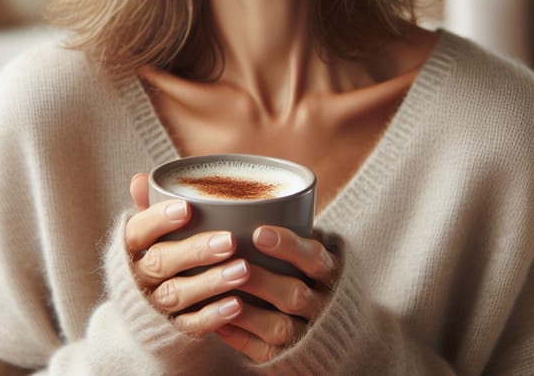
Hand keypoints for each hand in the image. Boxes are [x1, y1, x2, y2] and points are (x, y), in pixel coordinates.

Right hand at [125, 173, 250, 335]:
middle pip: (160, 263)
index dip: (158, 220)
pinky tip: (237, 304)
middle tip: (230, 240)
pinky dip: (213, 316)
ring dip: (210, 282)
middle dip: (195, 251)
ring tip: (243, 270)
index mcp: (130, 248)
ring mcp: (154, 306)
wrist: (145, 313)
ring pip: (177, 294)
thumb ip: (149, 206)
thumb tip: (141, 179)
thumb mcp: (148, 232)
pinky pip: (190, 325)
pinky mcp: (171, 331)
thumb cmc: (156, 253)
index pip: (137, 231)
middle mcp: (138, 277)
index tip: (187, 208)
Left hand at [215, 225, 337, 362]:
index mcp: (329, 272)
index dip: (287, 245)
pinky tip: (216, 322)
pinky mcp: (290, 360)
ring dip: (247, 311)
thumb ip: (289, 228)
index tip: (258, 232)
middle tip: (233, 265)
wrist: (336, 329)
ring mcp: (308, 335)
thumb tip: (238, 195)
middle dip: (262, 280)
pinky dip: (240, 337)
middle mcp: (323, 305)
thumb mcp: (311, 251)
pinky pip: (266, 353)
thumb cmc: (309, 275)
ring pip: (280, 326)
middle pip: (295, 294)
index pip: (314, 257)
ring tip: (218, 293)